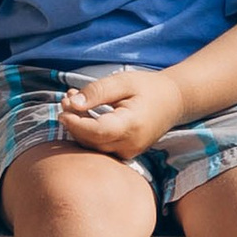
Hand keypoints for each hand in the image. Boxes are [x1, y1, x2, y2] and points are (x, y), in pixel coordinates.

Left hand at [54, 67, 183, 159]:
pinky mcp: (125, 154)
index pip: (96, 131)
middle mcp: (130, 144)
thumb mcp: (122, 82)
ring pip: (93, 146)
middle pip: (91, 141)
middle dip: (73, 122)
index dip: (75, 122)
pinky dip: (88, 132)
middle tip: (66, 99)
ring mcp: (128, 152)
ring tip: (73, 101)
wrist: (174, 102)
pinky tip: (84, 113)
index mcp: (132, 125)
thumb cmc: (148, 88)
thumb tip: (72, 104)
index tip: (62, 108)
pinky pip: (100, 146)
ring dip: (78, 126)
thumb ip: (97, 92)